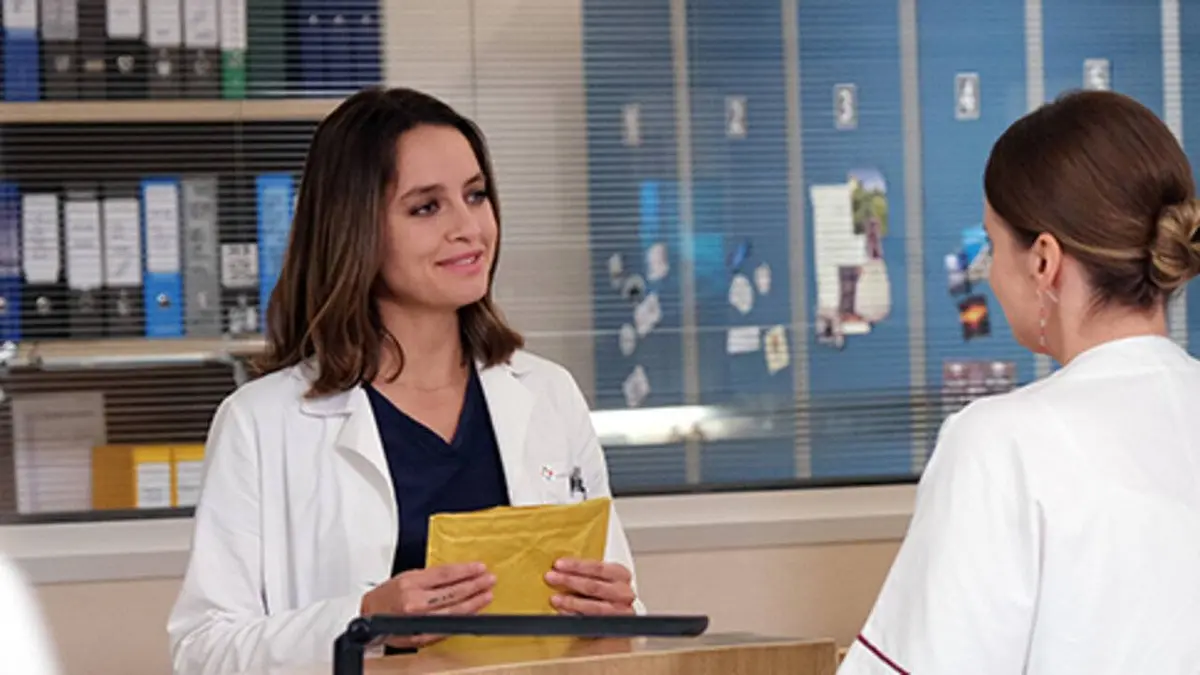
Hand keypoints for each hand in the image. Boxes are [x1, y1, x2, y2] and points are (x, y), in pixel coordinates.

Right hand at [360, 562, 494, 648]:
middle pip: (452, 592)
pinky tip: (472, 613)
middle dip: (474, 585)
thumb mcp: (408, 577)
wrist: (370, 615)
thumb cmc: (389, 595)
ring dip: (473, 603)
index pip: (445, 574)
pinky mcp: (420, 636)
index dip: (466, 571)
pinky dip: (462, 620)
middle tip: (489, 580)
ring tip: (486, 595)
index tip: (480, 568)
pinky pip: (446, 627)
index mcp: (411, 583)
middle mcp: (414, 601)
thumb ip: (432, 578)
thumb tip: (459, 576)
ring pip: (453, 611)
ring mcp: (418, 620)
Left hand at [545, 559, 635, 615]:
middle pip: (594, 586)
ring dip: (571, 602)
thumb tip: (559, 568)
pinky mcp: (613, 627)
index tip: (558, 564)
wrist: (614, 617)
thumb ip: (584, 573)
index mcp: (621, 575)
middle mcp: (624, 593)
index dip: (576, 566)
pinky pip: (592, 622)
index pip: (598, 567)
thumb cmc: (604, 594)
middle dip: (569, 581)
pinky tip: (563, 612)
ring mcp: (620, 612)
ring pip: (594, 607)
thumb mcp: (599, 578)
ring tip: (554, 598)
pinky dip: (575, 617)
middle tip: (551, 577)